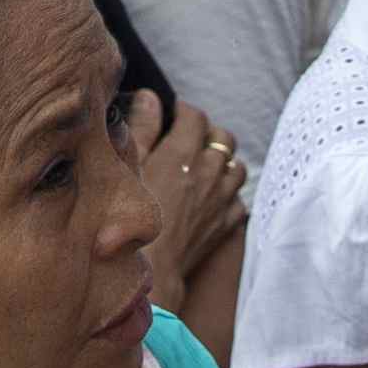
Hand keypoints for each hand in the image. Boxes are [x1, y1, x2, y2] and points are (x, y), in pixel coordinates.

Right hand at [120, 89, 247, 309]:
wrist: (152, 269)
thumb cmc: (129, 219)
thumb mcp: (127, 167)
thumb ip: (141, 128)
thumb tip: (150, 98)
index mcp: (182, 153)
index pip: (196, 116)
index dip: (184, 113)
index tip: (173, 117)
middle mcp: (209, 171)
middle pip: (224, 137)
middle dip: (209, 134)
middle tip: (190, 142)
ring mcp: (222, 198)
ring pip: (238, 167)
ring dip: (224, 164)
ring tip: (206, 169)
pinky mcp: (227, 223)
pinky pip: (239, 200)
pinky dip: (229, 196)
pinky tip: (212, 200)